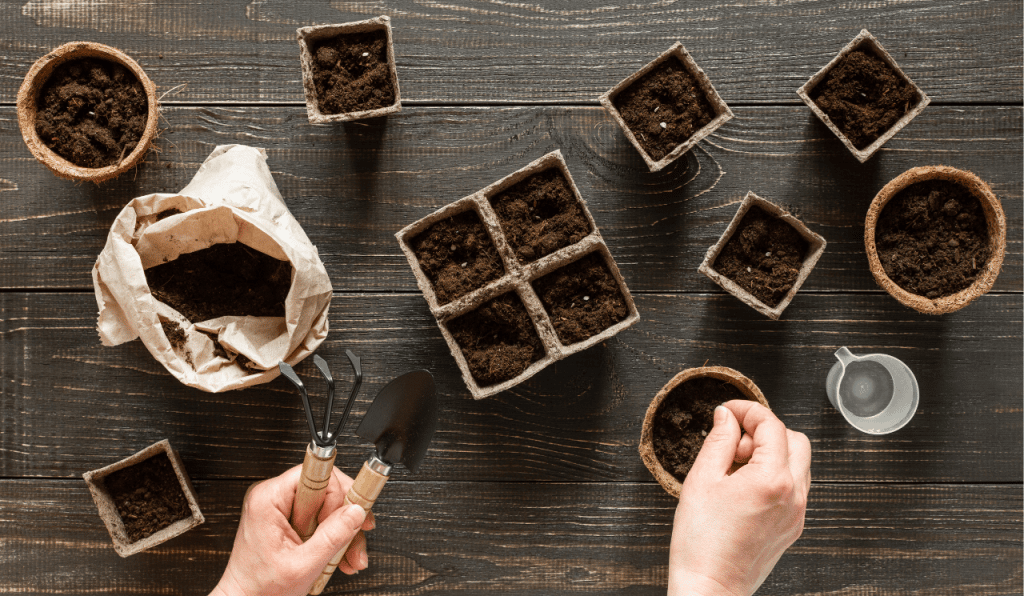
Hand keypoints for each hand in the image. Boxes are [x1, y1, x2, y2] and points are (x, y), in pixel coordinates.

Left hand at [211, 464, 375, 595]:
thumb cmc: (259, 589)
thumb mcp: (303, 565)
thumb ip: (332, 536)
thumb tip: (356, 511)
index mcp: (269, 499)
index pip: (315, 473)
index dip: (337, 495)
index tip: (352, 515)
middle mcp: (274, 499)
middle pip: (326, 490)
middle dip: (346, 519)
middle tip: (356, 537)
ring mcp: (282, 510)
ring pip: (328, 507)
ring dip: (344, 534)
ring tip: (349, 558)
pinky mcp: (289, 522)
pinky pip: (321, 520)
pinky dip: (334, 539)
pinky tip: (340, 558)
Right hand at [668, 400, 810, 595]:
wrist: (710, 587)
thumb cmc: (701, 540)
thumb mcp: (702, 480)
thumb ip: (719, 441)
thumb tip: (727, 416)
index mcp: (771, 479)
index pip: (771, 425)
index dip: (747, 410)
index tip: (728, 412)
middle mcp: (793, 494)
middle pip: (795, 439)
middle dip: (764, 430)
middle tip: (733, 441)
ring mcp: (797, 513)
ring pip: (799, 463)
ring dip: (772, 453)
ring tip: (736, 467)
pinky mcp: (793, 527)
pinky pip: (794, 487)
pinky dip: (775, 475)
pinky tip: (745, 487)